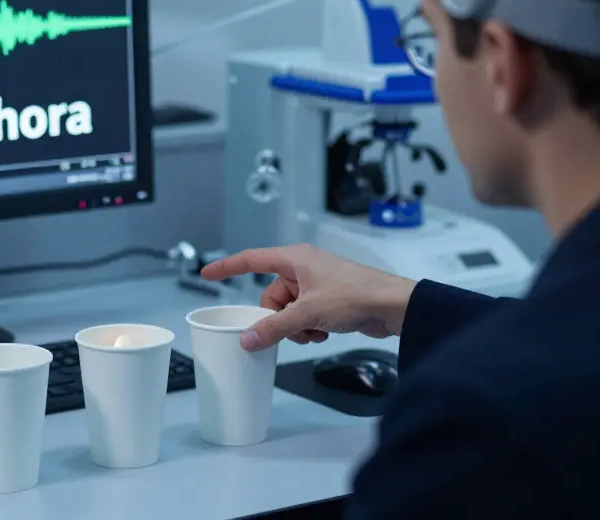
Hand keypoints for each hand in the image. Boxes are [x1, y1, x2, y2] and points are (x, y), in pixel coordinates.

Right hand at [200, 244, 416, 351]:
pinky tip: (323, 334)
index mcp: (294, 259)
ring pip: (288, 309)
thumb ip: (274, 327)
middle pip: (271, 295)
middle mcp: (303, 268)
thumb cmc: (354, 296)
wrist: (392, 306)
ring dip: (295, 326)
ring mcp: (316, 284)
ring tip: (313, 333)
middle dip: (277, 318)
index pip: (251, 260)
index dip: (227, 267)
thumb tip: (247, 339)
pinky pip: (304, 315)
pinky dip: (309, 328)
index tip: (207, 274)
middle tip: (291, 330)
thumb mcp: (308, 314)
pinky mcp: (328, 299)